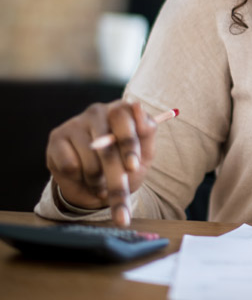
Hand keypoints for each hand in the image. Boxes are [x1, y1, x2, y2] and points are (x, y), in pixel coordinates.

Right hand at [45, 100, 157, 225]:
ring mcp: (75, 124)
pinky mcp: (56, 139)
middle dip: (114, 172)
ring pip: (89, 160)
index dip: (128, 143)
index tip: (133, 167)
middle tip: (117, 194)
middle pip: (105, 143)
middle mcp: (97, 112)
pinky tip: (83, 178)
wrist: (100, 188)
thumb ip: (146, 131)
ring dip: (98, 181)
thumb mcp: (144, 152)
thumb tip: (138, 105)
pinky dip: (80, 180)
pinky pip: (70, 166)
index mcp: (121, 109)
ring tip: (102, 184)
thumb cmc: (126, 164)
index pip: (123, 117)